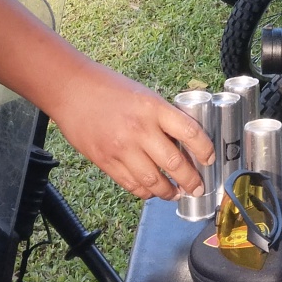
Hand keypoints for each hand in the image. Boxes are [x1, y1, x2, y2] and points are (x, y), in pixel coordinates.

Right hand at [47, 62, 213, 200]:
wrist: (72, 90)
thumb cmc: (109, 89)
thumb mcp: (144, 95)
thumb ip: (162, 117)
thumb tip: (183, 142)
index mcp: (154, 108)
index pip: (190, 132)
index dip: (205, 150)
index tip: (210, 158)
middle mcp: (140, 130)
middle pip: (174, 163)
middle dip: (191, 180)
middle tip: (198, 187)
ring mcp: (122, 148)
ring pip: (153, 181)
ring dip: (168, 192)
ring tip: (176, 193)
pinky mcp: (105, 161)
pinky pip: (131, 184)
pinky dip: (145, 192)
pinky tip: (151, 191)